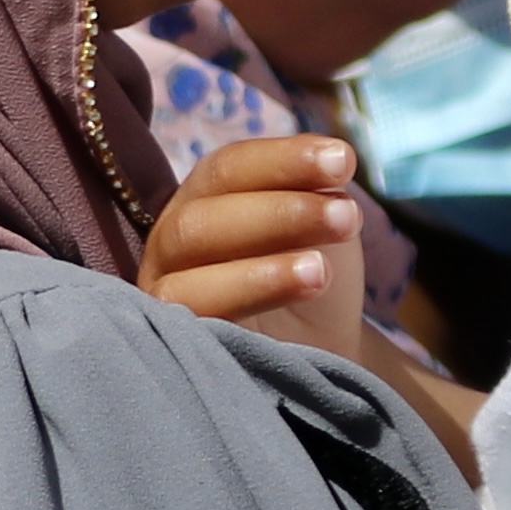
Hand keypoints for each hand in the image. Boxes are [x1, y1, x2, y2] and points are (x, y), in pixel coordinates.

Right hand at [140, 134, 377, 363]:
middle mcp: (174, 237)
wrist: (320, 349)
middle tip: (345, 216)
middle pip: (203, 216)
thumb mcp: (320, 223)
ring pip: (189, 262)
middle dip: (278, 212)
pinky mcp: (174, 334)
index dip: (282, 160)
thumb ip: (318, 189)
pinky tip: (300, 289)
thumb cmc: (310, 273)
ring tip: (322, 270)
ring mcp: (164, 287)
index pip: (228, 168)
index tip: (342, 161)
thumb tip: (331, 162)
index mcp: (205, 197)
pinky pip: (193, 313)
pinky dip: (247, 294)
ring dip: (262, 264)